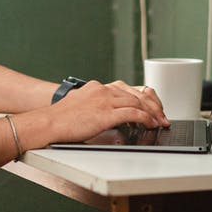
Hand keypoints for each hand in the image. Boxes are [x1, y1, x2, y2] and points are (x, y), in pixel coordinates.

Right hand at [45, 79, 169, 143]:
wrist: (49, 123)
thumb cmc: (61, 120)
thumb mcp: (80, 106)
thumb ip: (96, 107)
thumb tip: (110, 118)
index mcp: (97, 87)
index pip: (127, 89)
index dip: (143, 98)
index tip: (151, 107)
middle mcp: (103, 89)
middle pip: (136, 94)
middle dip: (152, 106)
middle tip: (162, 116)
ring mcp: (105, 100)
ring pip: (138, 102)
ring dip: (152, 113)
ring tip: (159, 122)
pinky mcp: (106, 113)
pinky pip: (133, 113)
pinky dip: (146, 119)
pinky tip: (150, 124)